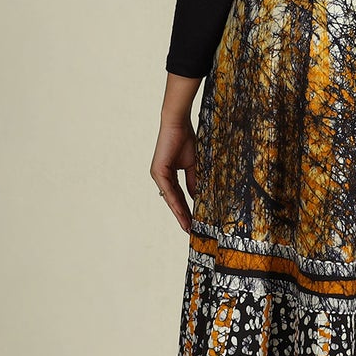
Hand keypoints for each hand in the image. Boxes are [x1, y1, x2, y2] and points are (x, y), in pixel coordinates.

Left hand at [151, 118, 198, 232]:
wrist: (178, 125)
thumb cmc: (186, 140)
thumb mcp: (193, 166)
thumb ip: (193, 182)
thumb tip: (196, 198)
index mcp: (169, 175)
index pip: (178, 196)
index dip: (186, 209)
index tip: (193, 222)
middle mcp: (161, 177)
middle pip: (173, 201)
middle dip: (182, 216)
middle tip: (190, 230)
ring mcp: (158, 175)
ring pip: (170, 199)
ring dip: (179, 213)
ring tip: (187, 226)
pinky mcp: (158, 172)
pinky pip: (169, 191)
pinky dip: (176, 203)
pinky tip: (183, 213)